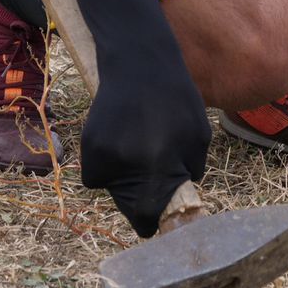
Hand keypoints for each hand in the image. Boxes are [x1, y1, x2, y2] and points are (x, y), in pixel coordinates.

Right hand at [80, 50, 210, 237]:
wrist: (139, 63)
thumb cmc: (177, 99)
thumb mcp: (199, 136)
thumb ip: (190, 171)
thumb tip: (178, 198)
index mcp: (160, 165)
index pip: (150, 215)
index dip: (153, 223)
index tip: (155, 224)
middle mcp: (128, 164)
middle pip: (130, 206)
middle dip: (142, 201)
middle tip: (151, 179)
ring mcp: (103, 154)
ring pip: (113, 189)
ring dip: (126, 181)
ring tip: (138, 146)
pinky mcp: (88, 144)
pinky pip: (98, 174)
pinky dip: (109, 166)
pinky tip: (120, 140)